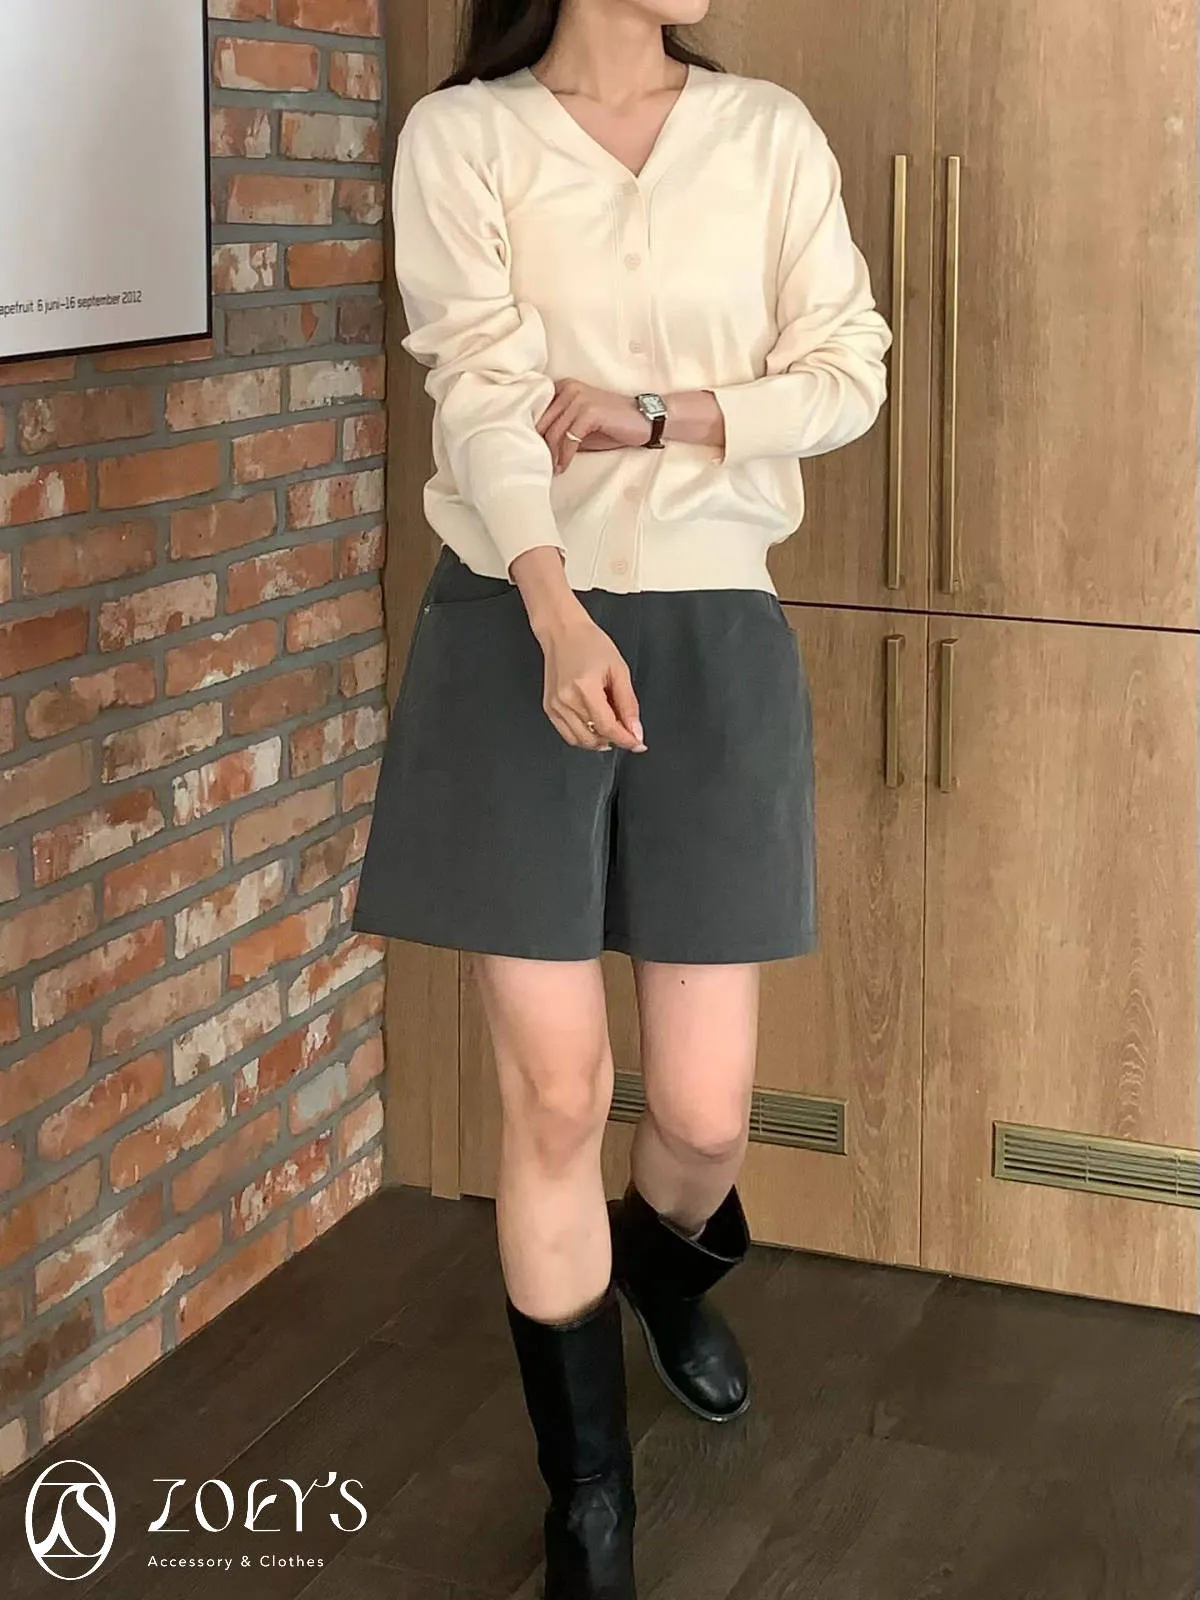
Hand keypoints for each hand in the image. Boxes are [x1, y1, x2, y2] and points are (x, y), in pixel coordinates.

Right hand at [536, 604, 646, 752]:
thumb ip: (628, 704)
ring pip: (580, 740)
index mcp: (584, 688)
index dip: (625, 739)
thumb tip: (635, 731)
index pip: (607, 727)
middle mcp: (566, 700)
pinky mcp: (549, 708)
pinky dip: (584, 736)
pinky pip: (568, 734)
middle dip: (614, 740)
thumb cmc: (590, 644)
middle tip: (626, 730)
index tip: (637, 744)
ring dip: (599, 740)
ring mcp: (555, 706)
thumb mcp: (619, 670)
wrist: (563, 632)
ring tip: (610, 726)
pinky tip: (594, 726)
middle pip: (593, 737)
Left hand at [538, 380, 651, 472]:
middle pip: (543, 423)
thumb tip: (536, 445)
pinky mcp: (590, 411)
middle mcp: (569, 388)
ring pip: (554, 432)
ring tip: (553, 470)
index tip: (532, 454)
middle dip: (539, 447)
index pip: (538, 412)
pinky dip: (565, 455)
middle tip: (539, 467)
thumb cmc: (611, 425)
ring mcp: (579, 398)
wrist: (644, 420)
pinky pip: (569, 438)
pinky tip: (564, 466)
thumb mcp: (580, 425)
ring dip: (552, 455)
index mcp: (563, 387)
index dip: (532, 435)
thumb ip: (560, 428)